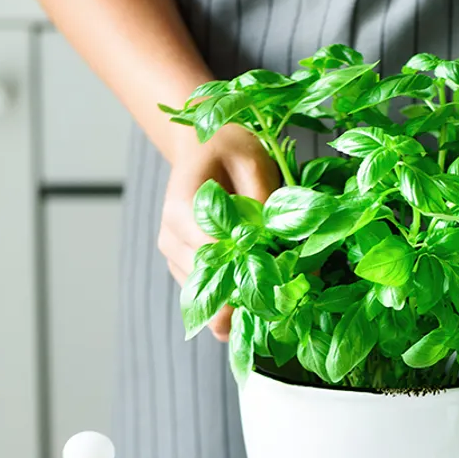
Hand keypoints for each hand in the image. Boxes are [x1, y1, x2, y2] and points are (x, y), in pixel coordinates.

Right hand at [159, 124, 279, 340]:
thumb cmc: (227, 148)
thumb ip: (264, 202)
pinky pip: (208, 294)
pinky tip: (262, 308)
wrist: (202, 146)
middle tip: (287, 309)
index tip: (284, 282)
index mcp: (182, 210)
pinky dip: (234, 303)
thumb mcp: (252, 162)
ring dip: (241, 306)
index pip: (214, 255)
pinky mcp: (185, 266)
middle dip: (249, 298)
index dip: (250, 271)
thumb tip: (284, 245)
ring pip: (207, 297)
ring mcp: (174, 255)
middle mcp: (171, 238)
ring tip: (279, 311)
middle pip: (209, 283)